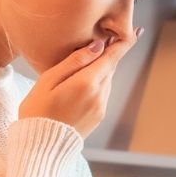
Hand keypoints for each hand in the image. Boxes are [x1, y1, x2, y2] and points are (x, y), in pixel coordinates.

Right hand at [18, 29, 140, 137]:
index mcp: (87, 83)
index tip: (137, 30)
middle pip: (110, 66)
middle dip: (109, 53)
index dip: (125, 42)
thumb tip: (98, 45)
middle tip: (105, 38)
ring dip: (100, 68)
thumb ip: (74, 61)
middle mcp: (99, 95)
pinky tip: (81, 83)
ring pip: (107, 79)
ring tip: (86, 62)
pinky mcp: (99, 116)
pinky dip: (97, 82)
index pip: (112, 57)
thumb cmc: (38, 110)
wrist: (41, 146)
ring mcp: (101, 107)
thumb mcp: (48, 80)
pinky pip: (102, 92)